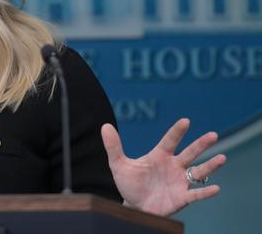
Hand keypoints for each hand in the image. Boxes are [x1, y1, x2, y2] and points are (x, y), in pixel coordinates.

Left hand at [101, 118, 225, 215]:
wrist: (134, 206)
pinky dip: (205, 191)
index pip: (169, 141)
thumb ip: (114, 146)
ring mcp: (179, 181)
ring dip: (210, 166)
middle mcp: (173, 166)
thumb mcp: (119, 165)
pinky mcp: (182, 197)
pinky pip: (196, 194)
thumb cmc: (129, 184)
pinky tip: (216, 188)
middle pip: (189, 153)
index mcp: (159, 156)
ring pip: (198, 171)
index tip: (185, 121)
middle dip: (200, 144)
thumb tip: (104, 126)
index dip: (177, 132)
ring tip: (222, 158)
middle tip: (213, 134)